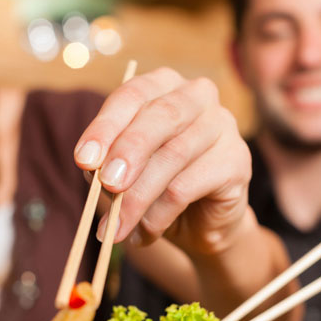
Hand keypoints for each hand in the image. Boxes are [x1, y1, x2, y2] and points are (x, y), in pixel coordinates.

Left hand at [73, 67, 251, 255]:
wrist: (199, 224)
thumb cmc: (155, 188)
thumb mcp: (122, 172)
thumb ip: (107, 164)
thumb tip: (93, 170)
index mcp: (164, 85)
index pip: (132, 95)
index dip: (106, 127)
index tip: (83, 160)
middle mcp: (197, 96)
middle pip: (159, 117)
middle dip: (127, 153)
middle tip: (106, 186)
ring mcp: (223, 125)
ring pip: (173, 156)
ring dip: (138, 197)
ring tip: (117, 229)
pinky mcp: (237, 161)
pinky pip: (188, 187)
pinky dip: (159, 215)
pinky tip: (146, 234)